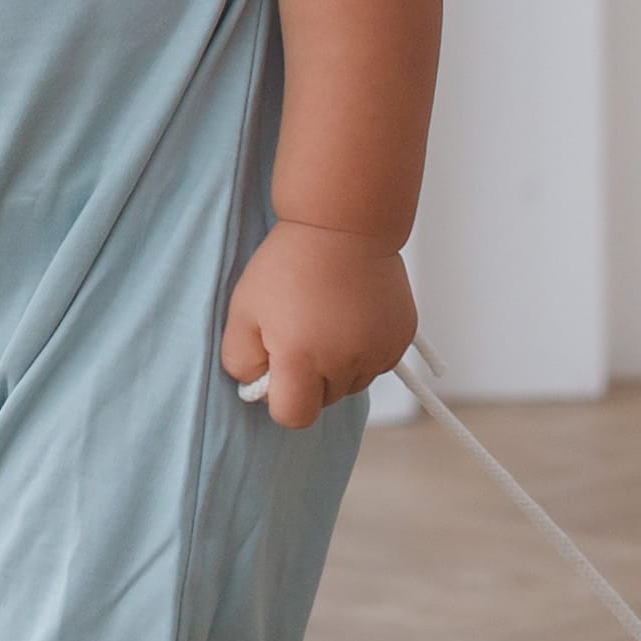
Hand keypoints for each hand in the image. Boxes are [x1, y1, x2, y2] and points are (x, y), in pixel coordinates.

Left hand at [219, 220, 412, 428]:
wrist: (343, 224)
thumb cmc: (287, 265)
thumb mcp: (242, 310)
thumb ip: (240, 360)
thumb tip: (257, 387)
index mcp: (301, 359)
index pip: (293, 416)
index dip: (280, 399)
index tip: (277, 368)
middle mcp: (344, 363)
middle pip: (324, 400)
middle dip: (309, 378)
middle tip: (301, 333)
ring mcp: (378, 352)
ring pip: (352, 383)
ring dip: (338, 366)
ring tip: (328, 320)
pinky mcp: (400, 339)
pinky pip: (377, 364)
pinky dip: (364, 350)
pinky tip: (352, 316)